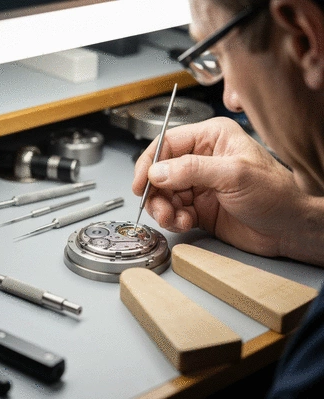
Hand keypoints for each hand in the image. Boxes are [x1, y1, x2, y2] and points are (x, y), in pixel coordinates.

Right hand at [132, 117, 305, 257]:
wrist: (289, 228)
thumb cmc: (275, 194)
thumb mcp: (233, 175)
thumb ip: (192, 170)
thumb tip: (157, 171)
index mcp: (211, 139)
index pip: (167, 144)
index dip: (149, 163)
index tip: (141, 183)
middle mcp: (201, 159)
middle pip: (161, 172)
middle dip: (156, 192)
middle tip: (158, 208)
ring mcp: (198, 185)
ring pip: (164, 194)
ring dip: (162, 208)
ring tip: (172, 219)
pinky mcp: (198, 207)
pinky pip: (173, 211)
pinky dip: (173, 219)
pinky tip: (184, 223)